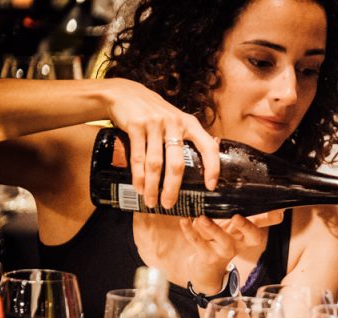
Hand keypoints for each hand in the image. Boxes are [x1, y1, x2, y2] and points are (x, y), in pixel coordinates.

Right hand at [103, 78, 220, 208]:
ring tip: (151, 201)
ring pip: (155, 163)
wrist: (125, 93)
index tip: (211, 186)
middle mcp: (174, 123)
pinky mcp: (136, 125)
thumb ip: (189, 138)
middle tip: (169, 204)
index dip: (212, 167)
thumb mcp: (177, 120)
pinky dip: (138, 175)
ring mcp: (154, 124)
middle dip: (172, 187)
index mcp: (190, 124)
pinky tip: (139, 187)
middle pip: (177, 163)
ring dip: (153, 186)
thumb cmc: (156, 114)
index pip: (208, 147)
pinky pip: (138, 156)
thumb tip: (205, 165)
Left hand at [179, 213, 284, 294]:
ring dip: (213, 228)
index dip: (271, 218)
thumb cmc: (216, 239)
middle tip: (237, 217)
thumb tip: (230, 186)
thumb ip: (228, 211)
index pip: (263, 224)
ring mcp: (224, 252)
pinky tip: (185, 221)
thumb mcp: (226, 226)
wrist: (203, 269)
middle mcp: (239, 243)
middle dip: (247, 227)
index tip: (278, 210)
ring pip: (224, 241)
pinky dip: (190, 232)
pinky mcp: (208, 257)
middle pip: (253, 238)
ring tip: (201, 217)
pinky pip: (199, 243)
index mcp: (245, 234)